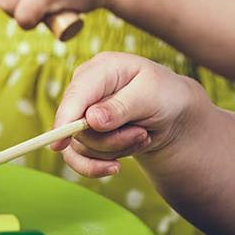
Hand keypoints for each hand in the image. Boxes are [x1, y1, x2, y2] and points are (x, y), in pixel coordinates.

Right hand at [50, 52, 201, 177]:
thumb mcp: (151, 96)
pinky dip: (99, 166)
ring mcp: (82, 112)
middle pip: (78, 126)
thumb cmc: (164, 96)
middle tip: (142, 133)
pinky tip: (116, 166)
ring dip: (116, 149)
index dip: (66, 117)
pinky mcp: (83, 133)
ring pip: (81, 146)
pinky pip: (77, 159)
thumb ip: (122, 106)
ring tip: (142, 136)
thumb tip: (91, 119)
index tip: (62, 142)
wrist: (172, 114)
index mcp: (101, 68)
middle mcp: (86, 89)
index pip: (77, 93)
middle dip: (112, 140)